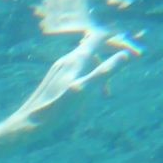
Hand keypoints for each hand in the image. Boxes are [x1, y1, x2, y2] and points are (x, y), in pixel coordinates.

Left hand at [8, 33, 136, 134]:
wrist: (27, 124)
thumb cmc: (56, 110)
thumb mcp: (84, 91)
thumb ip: (104, 72)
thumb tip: (125, 55)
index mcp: (76, 59)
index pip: (100, 37)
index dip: (118, 40)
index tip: (134, 52)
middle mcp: (66, 60)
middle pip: (94, 49)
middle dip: (112, 56)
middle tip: (131, 65)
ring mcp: (59, 69)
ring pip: (86, 62)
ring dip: (100, 72)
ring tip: (106, 95)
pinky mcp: (54, 80)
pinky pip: (77, 72)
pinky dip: (88, 79)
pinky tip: (88, 98)